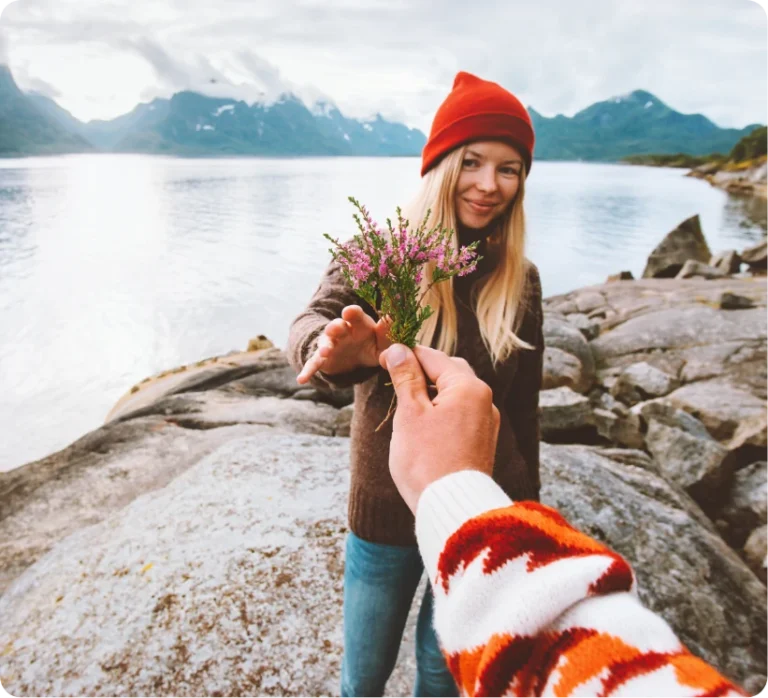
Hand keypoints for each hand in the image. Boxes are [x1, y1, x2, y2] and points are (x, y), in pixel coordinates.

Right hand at [297, 305, 391, 384]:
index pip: (355, 315)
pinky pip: (314, 363)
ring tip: (326, 352)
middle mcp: (342, 331)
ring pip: (325, 342)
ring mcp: (331, 344)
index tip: (350, 312)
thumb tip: (391, 318)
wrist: (354, 359)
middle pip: (337, 325)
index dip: (352, 313)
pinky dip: (307, 371)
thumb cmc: (371, 346)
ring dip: (325, 345)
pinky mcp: (322, 359)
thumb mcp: (381, 343)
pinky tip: (301, 379)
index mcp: (358, 324)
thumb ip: (386, 334)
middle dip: (336, 326)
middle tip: (337, 328)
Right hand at [379, 344, 499, 512]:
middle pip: (449, 371)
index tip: (382, 359)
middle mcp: (484, 400)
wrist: (452, 509)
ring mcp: (486, 422)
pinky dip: (443, 410)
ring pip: (456, 394)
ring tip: (406, 402)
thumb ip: (406, 378)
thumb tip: (399, 351)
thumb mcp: (410, 413)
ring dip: (432, 391)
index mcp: (468, 387)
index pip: (433, 357)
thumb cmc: (427, 460)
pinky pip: (461, 414)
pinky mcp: (483, 442)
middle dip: (422, 370)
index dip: (405, 355)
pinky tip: (426, 423)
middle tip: (394, 376)